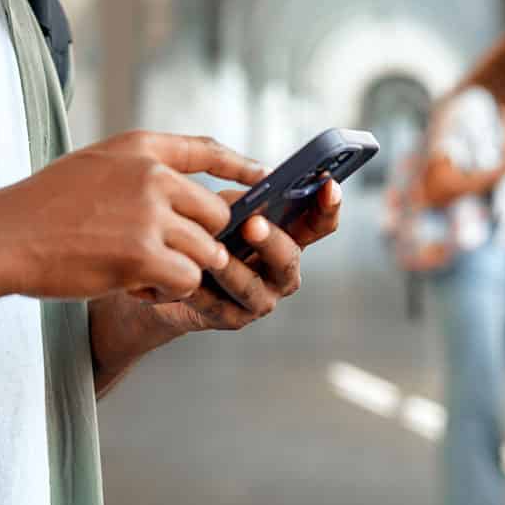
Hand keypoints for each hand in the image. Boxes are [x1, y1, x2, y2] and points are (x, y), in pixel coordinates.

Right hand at [0, 132, 262, 302]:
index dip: (237, 164)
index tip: (260, 174)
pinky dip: (166, 289)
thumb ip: (137, 171)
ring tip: (138, 272)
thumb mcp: (93, 167)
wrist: (3, 236)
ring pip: (205, 250)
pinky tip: (131, 286)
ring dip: (180, 268)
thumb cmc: (40, 207)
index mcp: (140, 148)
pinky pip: (186, 278)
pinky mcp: (143, 255)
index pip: (205, 149)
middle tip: (163, 256)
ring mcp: (150, 214)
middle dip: (200, 239)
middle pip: (216, 212)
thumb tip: (181, 190)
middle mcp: (152, 174)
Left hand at [152, 176, 342, 333]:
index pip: (319, 224)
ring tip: (214, 254)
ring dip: (233, 270)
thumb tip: (250, 194)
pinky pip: (218, 306)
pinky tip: (190, 280)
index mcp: (289, 239)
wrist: (176, 274)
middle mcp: (282, 272)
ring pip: (251, 287)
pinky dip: (202, 292)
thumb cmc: (208, 234)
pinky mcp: (232, 319)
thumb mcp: (225, 209)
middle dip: (271, 240)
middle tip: (253, 223)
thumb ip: (241, 201)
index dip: (328, 206)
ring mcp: (261, 299)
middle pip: (288, 258)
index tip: (328, 185)